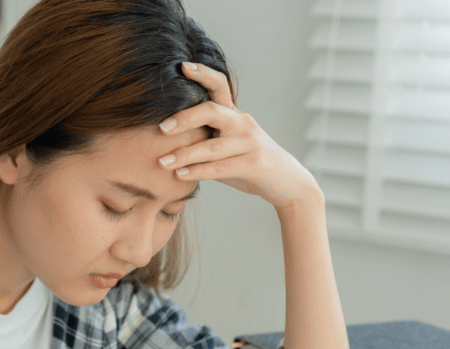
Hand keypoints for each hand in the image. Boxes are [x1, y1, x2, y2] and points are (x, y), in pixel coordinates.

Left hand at [158, 62, 322, 209]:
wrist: (287, 182)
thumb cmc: (248, 162)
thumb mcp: (228, 144)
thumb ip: (205, 138)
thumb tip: (166, 138)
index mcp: (234, 115)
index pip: (219, 86)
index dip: (202, 74)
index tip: (182, 66)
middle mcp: (242, 123)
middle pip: (211, 111)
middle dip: (184, 118)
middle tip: (162, 127)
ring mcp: (249, 143)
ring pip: (212, 146)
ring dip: (184, 154)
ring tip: (162, 161)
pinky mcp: (254, 164)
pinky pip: (220, 167)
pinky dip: (197, 171)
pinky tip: (179, 174)